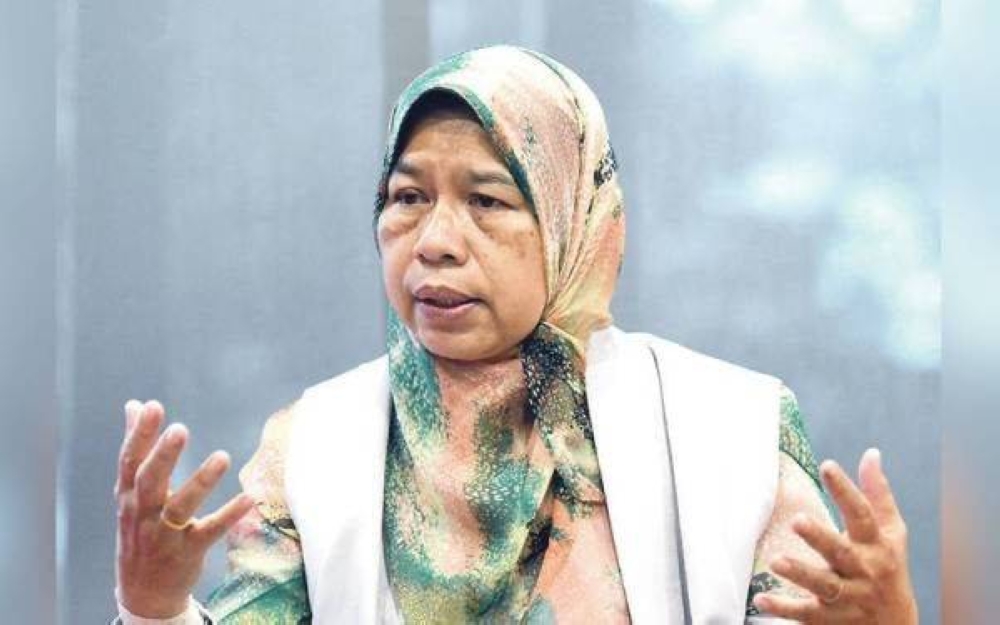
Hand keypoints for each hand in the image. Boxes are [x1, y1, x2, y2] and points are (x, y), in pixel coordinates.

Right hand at [114, 400, 254, 617]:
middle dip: (163, 456)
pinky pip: (210, 532)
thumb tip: (133, 405)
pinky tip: (249, 497)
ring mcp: (164, 535)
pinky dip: (229, 515)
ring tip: (223, 457)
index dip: (140, 434)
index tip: (151, 406)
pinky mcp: (188, 552)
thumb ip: (137, 447)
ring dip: (201, 482)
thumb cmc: (139, 529)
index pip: (130, 461)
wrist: (142, 591)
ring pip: (181, 507)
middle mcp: (142, 514)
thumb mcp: (130, 492)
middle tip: (180, 428)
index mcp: (128, 495)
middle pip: (150, 481)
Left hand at [753, 448, 917, 622]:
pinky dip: (783, 608)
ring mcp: (847, 597)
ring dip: (800, 573)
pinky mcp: (830, 619)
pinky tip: (761, 599)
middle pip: (841, 553)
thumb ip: (877, 494)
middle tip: (796, 520)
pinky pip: (805, 614)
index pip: (862, 515)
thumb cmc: (888, 568)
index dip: (846, 490)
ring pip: (823, 586)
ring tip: (776, 561)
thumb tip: (871, 453)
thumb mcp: (891, 533)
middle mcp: (862, 570)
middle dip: (820, 537)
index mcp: (875, 545)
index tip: (827, 466)